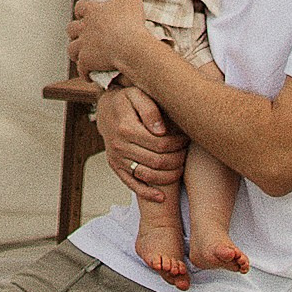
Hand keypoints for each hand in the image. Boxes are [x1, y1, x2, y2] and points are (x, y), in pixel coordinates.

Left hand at [67, 0, 156, 83]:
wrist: (132, 47)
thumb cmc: (131, 21)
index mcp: (92, 11)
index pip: (80, 8)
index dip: (83, 11)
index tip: (88, 14)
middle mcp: (84, 28)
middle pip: (72, 29)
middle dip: (76, 31)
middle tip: (84, 35)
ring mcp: (85, 46)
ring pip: (72, 48)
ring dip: (76, 51)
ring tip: (82, 54)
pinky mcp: (87, 62)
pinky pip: (81, 68)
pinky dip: (84, 71)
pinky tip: (89, 73)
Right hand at [94, 80, 187, 205]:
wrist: (105, 109)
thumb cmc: (126, 99)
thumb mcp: (136, 94)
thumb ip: (149, 109)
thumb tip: (161, 130)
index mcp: (126, 128)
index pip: (160, 144)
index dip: (177, 144)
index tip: (186, 139)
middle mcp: (119, 146)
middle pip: (156, 161)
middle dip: (176, 159)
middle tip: (186, 152)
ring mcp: (117, 159)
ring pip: (147, 175)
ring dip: (168, 176)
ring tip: (180, 167)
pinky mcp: (116, 167)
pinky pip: (132, 185)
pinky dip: (148, 193)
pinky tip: (162, 197)